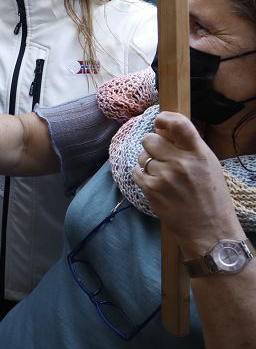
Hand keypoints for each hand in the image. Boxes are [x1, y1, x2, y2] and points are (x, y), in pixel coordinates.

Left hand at [132, 112, 244, 255]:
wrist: (209, 231)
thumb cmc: (211, 198)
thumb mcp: (208, 167)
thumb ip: (188, 148)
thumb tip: (162, 130)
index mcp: (200, 155)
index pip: (180, 124)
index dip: (165, 118)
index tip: (159, 121)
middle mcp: (181, 163)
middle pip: (150, 139)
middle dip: (152, 145)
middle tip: (160, 155)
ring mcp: (164, 176)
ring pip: (142, 157)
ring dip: (148, 163)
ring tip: (164, 176)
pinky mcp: (151, 189)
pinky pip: (136, 172)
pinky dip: (142, 176)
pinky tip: (156, 184)